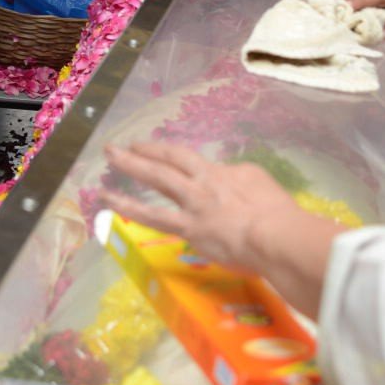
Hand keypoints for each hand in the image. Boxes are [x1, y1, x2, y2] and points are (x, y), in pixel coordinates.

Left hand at [103, 143, 324, 270]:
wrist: (275, 236)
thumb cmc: (275, 211)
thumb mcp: (257, 181)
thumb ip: (236, 178)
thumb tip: (225, 179)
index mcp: (219, 173)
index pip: (187, 160)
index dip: (162, 152)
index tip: (146, 150)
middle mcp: (201, 184)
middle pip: (166, 163)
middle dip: (140, 154)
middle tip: (115, 149)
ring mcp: (192, 206)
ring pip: (156, 181)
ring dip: (130, 169)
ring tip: (108, 166)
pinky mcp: (189, 230)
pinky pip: (154, 218)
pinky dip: (132, 209)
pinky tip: (112, 205)